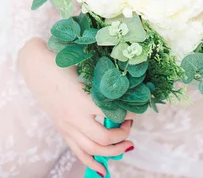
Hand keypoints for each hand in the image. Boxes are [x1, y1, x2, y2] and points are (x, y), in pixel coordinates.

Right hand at [18, 38, 134, 175]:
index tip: (136, 108)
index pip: (113, 114)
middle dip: (123, 135)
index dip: (129, 114)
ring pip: (93, 149)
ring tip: (126, 145)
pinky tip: (104, 170)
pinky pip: (79, 152)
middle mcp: (76, 117)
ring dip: (113, 151)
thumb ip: (104, 82)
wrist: (39, 69)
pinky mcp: (64, 131)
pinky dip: (92, 163)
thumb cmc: (65, 63)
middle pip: (105, 138)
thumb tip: (127, 87)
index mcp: (84, 99)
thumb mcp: (87, 70)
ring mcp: (68, 126)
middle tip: (130, 125)